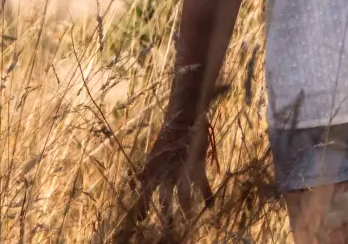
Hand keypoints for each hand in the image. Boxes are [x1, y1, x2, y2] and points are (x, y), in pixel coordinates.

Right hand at [117, 118, 212, 239]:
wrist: (184, 119)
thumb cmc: (168, 135)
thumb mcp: (156, 153)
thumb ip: (147, 168)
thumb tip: (137, 181)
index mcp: (155, 172)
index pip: (147, 193)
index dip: (144, 206)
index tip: (141, 220)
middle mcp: (169, 176)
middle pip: (166, 198)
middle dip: (167, 213)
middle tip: (168, 228)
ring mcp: (184, 173)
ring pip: (184, 195)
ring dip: (187, 207)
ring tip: (189, 219)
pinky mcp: (198, 168)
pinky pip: (202, 184)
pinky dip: (207, 194)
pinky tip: (210, 205)